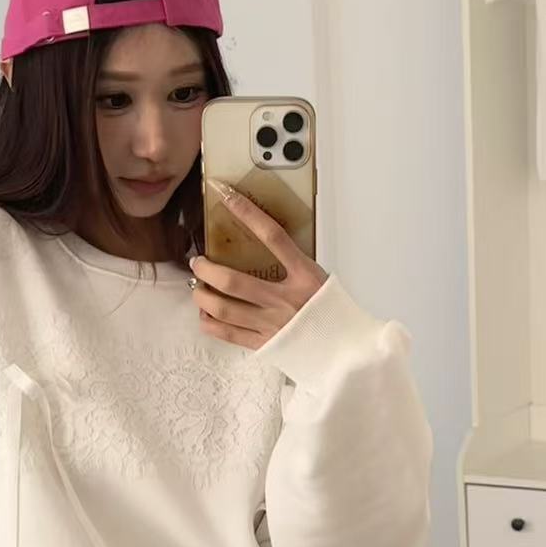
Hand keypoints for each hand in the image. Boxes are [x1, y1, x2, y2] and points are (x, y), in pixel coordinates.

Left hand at [190, 180, 327, 350]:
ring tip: (197, 288)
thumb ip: (294, 265)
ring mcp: (273, 324)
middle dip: (206, 269)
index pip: (274, 237)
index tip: (227, 195)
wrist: (348, 351)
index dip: (248, 213)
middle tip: (198, 262)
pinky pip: (228, 334)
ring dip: (202, 296)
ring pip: (223, 308)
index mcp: (305, 277)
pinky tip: (206, 314)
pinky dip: (210, 322)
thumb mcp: (320, 280)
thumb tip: (266, 244)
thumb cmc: (334, 313)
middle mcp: (285, 300)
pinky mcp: (265, 345)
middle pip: (233, 281)